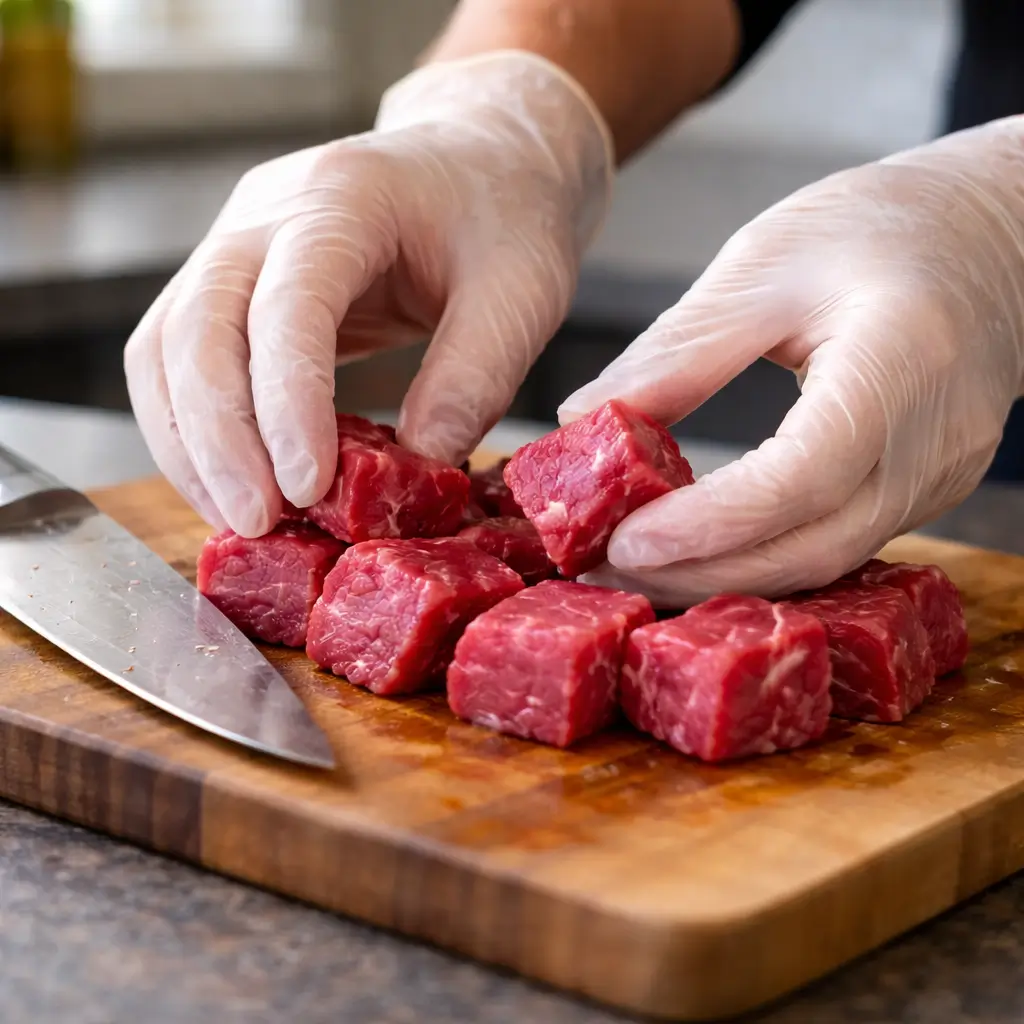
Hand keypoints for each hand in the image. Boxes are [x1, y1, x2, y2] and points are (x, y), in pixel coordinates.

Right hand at [125, 53, 610, 535]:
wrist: (478, 158)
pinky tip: (234, 484)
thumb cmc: (504, 214)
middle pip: (195, 327)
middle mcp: (265, 216)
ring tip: (240, 518)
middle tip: (260, 520)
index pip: (287, 305)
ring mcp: (236, 246)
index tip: (306, 486)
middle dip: (218, 437)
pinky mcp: (234, 286)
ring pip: (164, 349)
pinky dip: (195, 430)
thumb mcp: (520, 294)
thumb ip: (473, 377)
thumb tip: (417, 469)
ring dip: (190, 443)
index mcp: (343, 200)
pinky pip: (180, 361)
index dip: (287, 401)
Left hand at [559, 117, 1023, 604]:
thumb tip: (583, 417)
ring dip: (721, 576)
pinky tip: (698, 547)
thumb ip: (678, 351)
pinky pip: (835, 545)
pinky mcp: (922, 493)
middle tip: (603, 566)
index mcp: (899, 365)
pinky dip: (760, 555)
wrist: (997, 237)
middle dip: (697, 573)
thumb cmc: (887, 227)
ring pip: (820, 562)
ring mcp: (936, 480)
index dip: (709, 524)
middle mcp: (931, 445)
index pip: (801, 478)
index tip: (624, 541)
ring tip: (632, 564)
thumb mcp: (767, 264)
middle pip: (808, 548)